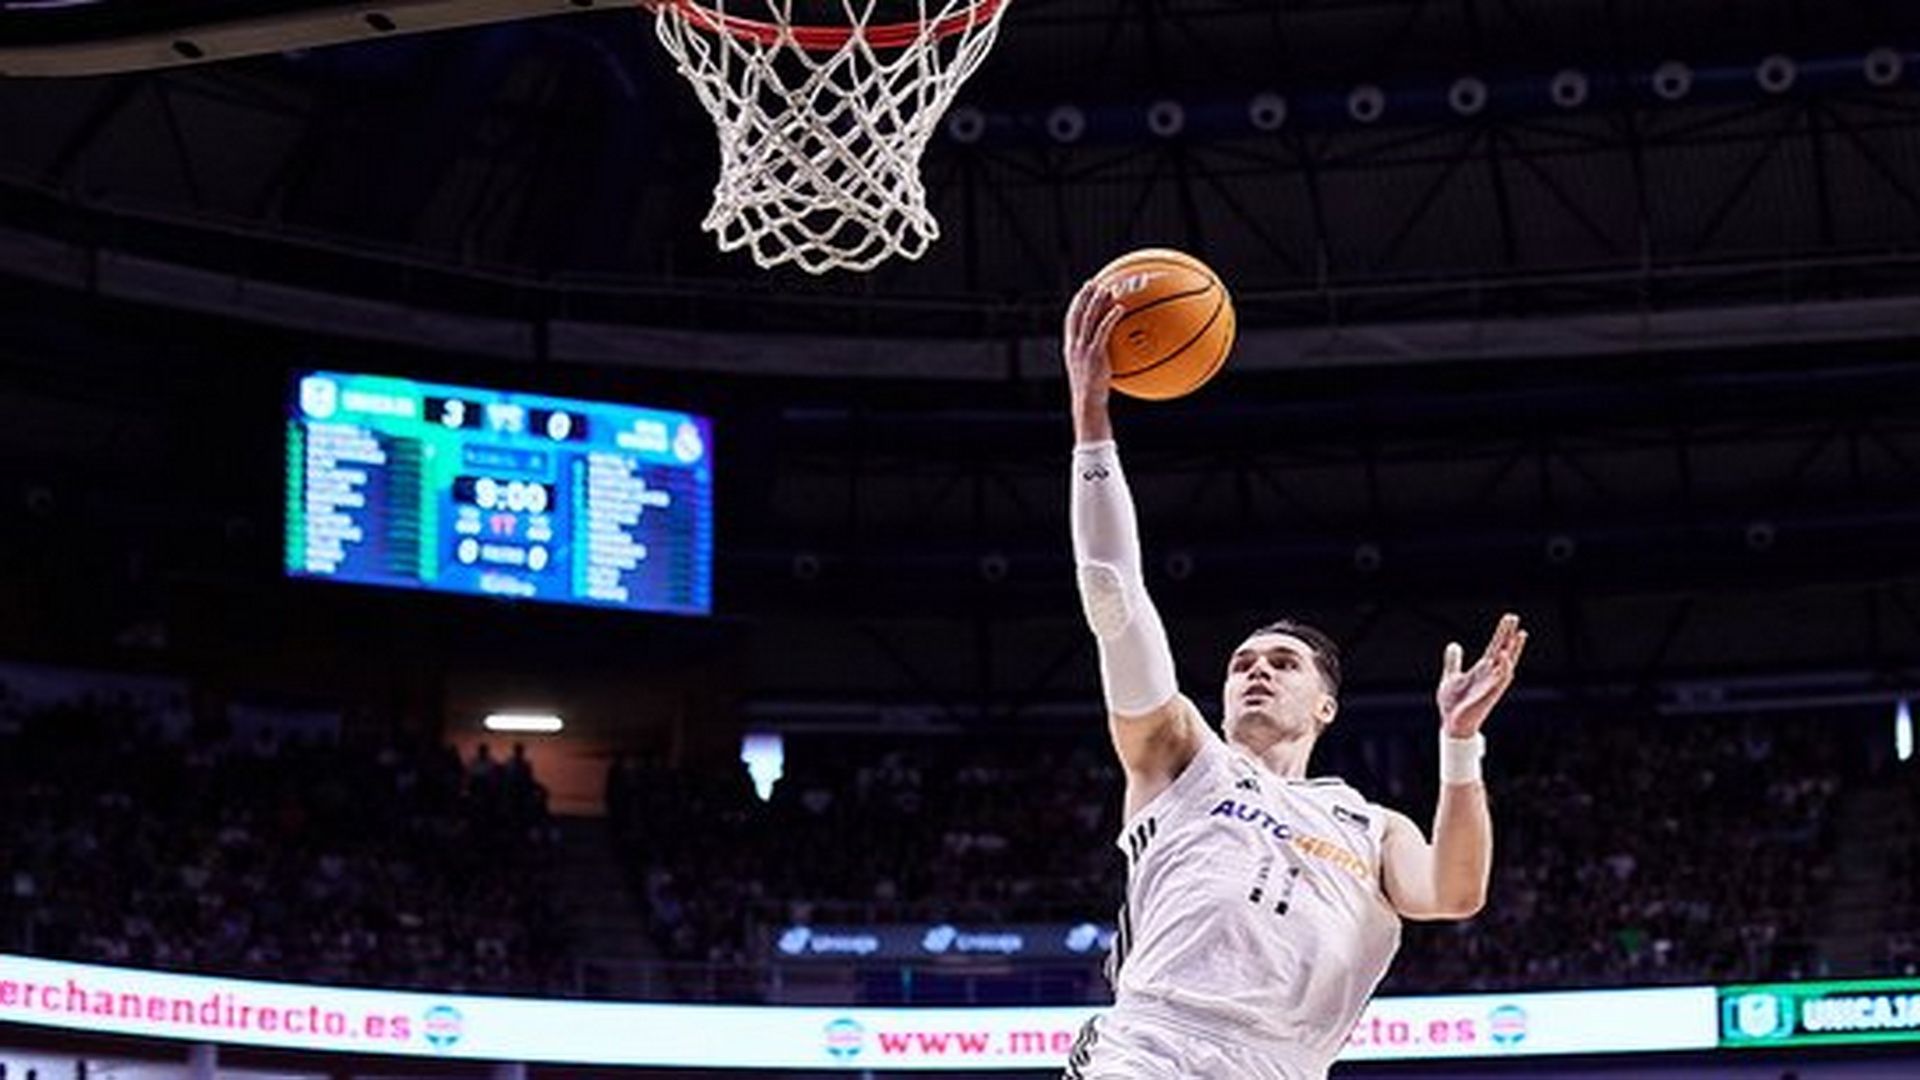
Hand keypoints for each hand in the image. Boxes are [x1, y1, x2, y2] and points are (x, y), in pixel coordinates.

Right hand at [1062, 278, 1124, 438]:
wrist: (1088, 403)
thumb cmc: (1093, 391)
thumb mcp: (1092, 371)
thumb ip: (1098, 357)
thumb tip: (1112, 350)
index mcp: (1070, 348)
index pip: (1071, 319)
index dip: (1077, 303)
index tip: (1084, 290)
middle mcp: (1074, 346)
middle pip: (1077, 314)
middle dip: (1084, 296)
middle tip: (1094, 282)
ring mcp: (1082, 349)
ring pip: (1088, 319)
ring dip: (1097, 301)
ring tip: (1107, 289)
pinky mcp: (1094, 355)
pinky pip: (1103, 331)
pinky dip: (1110, 317)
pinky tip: (1120, 308)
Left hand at [1435, 613, 1528, 737]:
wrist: (1450, 723)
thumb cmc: (1453, 703)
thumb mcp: (1451, 676)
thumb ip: (1454, 661)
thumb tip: (1454, 645)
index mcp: (1482, 670)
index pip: (1495, 647)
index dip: (1502, 633)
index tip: (1510, 619)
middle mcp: (1490, 675)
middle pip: (1504, 651)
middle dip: (1509, 635)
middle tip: (1514, 617)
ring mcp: (1491, 684)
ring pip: (1507, 664)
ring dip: (1513, 650)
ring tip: (1518, 634)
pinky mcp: (1489, 694)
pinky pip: (1500, 679)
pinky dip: (1503, 667)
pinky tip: (1502, 654)